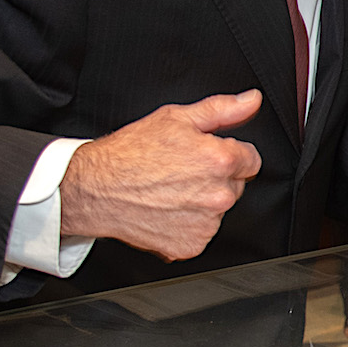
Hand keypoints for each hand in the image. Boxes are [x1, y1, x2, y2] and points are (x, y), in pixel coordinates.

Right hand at [60, 90, 263, 261]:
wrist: (96, 188)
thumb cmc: (130, 153)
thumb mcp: (176, 118)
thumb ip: (222, 109)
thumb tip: (251, 101)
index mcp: (220, 161)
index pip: (251, 160)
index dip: (228, 154)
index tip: (206, 155)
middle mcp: (218, 195)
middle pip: (235, 185)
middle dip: (215, 177)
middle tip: (181, 171)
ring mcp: (205, 224)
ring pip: (218, 209)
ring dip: (202, 202)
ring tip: (169, 190)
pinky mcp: (190, 245)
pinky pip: (201, 232)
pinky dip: (187, 225)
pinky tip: (166, 210)